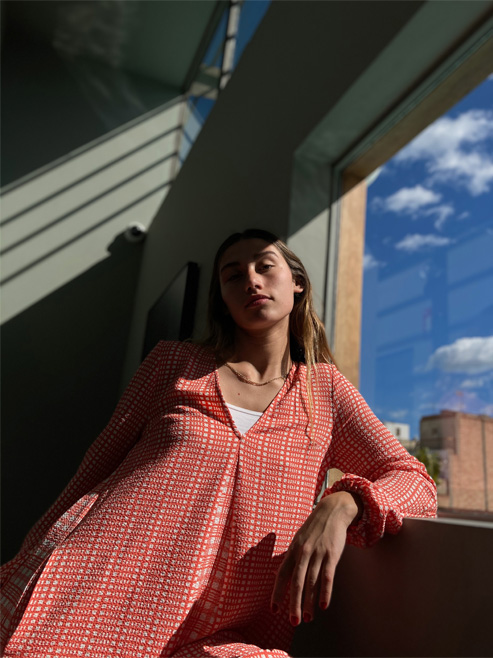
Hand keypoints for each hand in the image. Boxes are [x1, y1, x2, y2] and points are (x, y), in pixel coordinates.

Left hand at [271, 491, 361, 625]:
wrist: (331, 511)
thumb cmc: (314, 528)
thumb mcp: (299, 539)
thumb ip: (294, 557)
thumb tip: (286, 575)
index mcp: (293, 550)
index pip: (282, 575)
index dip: (277, 593)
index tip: (274, 610)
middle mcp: (303, 553)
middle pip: (296, 582)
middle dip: (294, 604)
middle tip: (294, 622)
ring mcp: (317, 554)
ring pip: (311, 582)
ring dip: (309, 602)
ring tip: (307, 618)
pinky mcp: (331, 554)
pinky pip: (327, 576)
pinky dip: (325, 592)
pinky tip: (323, 605)